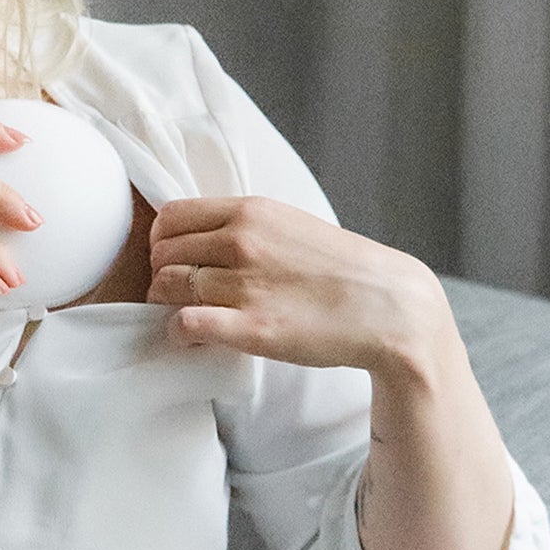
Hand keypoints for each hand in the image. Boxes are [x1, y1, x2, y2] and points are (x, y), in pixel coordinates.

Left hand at [146, 195, 452, 377]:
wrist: (388, 307)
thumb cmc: (340, 269)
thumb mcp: (291, 225)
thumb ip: (247, 226)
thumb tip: (204, 238)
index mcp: (250, 212)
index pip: (170, 217)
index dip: (162, 241)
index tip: (174, 259)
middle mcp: (242, 242)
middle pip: (163, 254)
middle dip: (162, 274)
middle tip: (178, 293)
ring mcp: (244, 285)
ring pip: (167, 287)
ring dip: (166, 304)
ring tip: (185, 313)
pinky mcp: (250, 327)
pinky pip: (185, 324)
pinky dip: (178, 331)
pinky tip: (192, 336)